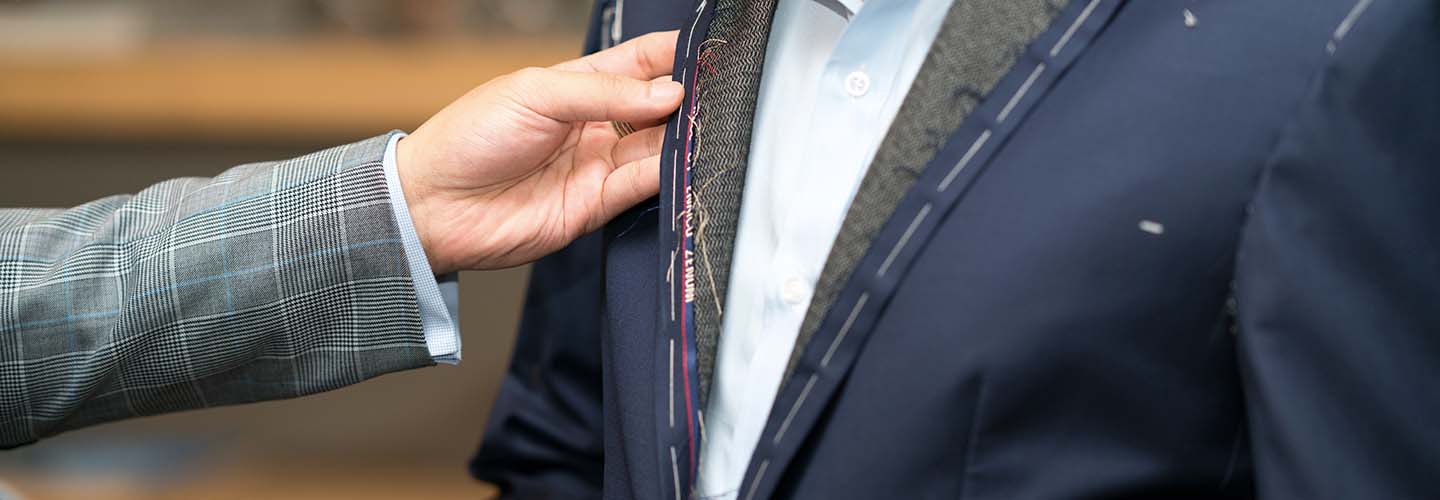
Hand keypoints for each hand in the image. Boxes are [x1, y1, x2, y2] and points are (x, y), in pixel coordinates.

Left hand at [397, 31, 681, 272]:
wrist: (432, 205)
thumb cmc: (468, 138)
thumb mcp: (535, 93)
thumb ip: (603, 91)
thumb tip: (668, 92)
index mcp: (577, 85)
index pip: (640, 62)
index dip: (674, 55)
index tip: (708, 52)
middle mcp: (594, 124)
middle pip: (658, 108)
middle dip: (687, 101)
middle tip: (716, 95)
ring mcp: (597, 165)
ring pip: (657, 148)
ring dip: (682, 139)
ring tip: (706, 128)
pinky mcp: (595, 206)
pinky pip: (641, 187)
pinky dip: (666, 175)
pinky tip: (682, 161)